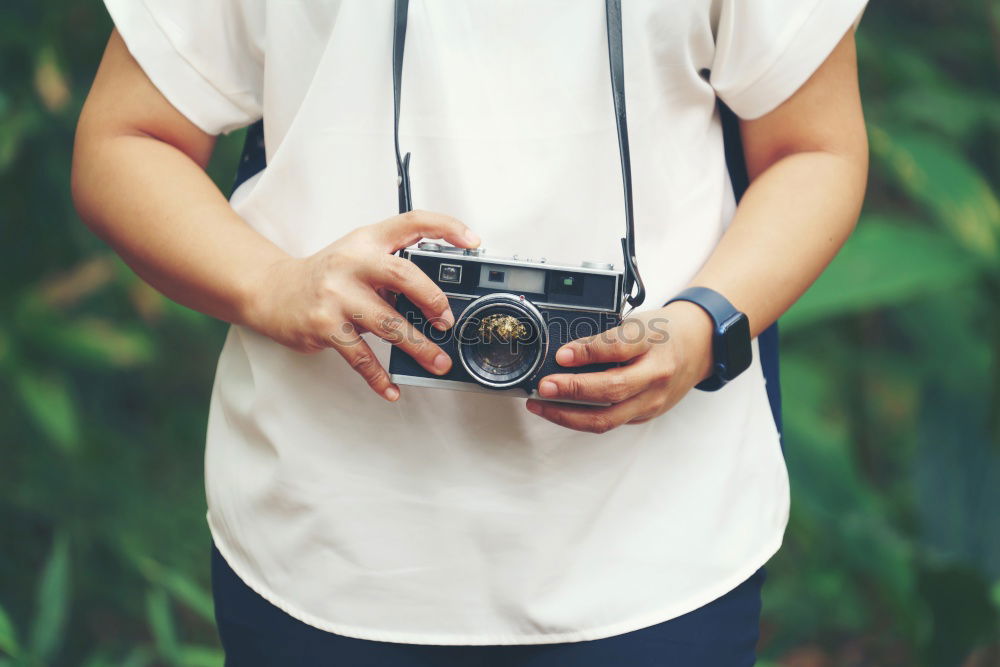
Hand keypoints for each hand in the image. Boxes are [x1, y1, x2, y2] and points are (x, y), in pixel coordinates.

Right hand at [244, 210, 480, 400]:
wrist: (273, 291)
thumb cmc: (325, 276)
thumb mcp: (358, 257)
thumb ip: (393, 269)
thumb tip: (436, 303)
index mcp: (367, 241)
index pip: (412, 222)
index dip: (446, 227)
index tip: (472, 241)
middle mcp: (352, 263)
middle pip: (403, 275)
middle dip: (433, 300)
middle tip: (447, 321)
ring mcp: (337, 295)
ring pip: (388, 324)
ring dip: (418, 347)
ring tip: (437, 362)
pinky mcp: (325, 326)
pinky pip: (360, 357)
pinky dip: (378, 376)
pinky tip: (392, 387)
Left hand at [524, 302, 715, 432]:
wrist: (698, 347)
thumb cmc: (663, 333)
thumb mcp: (638, 322)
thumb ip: (605, 337)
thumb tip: (565, 354)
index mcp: (652, 342)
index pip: (619, 348)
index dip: (588, 352)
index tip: (561, 354)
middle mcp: (656, 374)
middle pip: (612, 389)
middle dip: (572, 390)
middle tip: (544, 386)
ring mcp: (652, 399)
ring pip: (607, 418)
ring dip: (568, 415)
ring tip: (540, 405)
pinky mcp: (645, 415)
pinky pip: (609, 422)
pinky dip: (580, 419)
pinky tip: (560, 410)